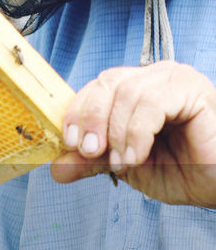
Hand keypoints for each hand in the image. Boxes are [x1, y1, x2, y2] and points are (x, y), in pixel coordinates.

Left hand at [50, 62, 215, 204]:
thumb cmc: (181, 170)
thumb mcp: (126, 166)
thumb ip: (93, 161)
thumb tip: (56, 168)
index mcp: (135, 90)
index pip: (96, 88)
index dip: (77, 112)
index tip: (69, 143)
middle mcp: (154, 78)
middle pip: (107, 82)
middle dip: (91, 118)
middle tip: (89, 151)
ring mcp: (175, 80)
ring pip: (128, 92)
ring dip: (117, 133)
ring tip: (123, 163)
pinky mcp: (194, 91)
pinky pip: (153, 103)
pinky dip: (137, 133)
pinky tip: (138, 156)